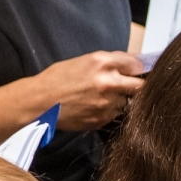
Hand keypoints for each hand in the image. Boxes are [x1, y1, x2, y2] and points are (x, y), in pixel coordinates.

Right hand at [23, 52, 144, 131]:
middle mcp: (108, 82)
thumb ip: (109, 62)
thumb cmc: (57, 79)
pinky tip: (95, 106)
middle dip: (137, 86)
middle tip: (131, 87)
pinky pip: (115, 114)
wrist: (39, 102)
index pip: (137, 64)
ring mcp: (106, 103)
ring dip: (122, 100)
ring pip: (128, 102)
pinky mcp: (102, 119)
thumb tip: (133, 65)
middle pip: (141, 86)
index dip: (137, 68)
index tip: (136, 72)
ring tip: (105, 98)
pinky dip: (110, 111)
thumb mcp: (83, 61)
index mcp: (102, 62)